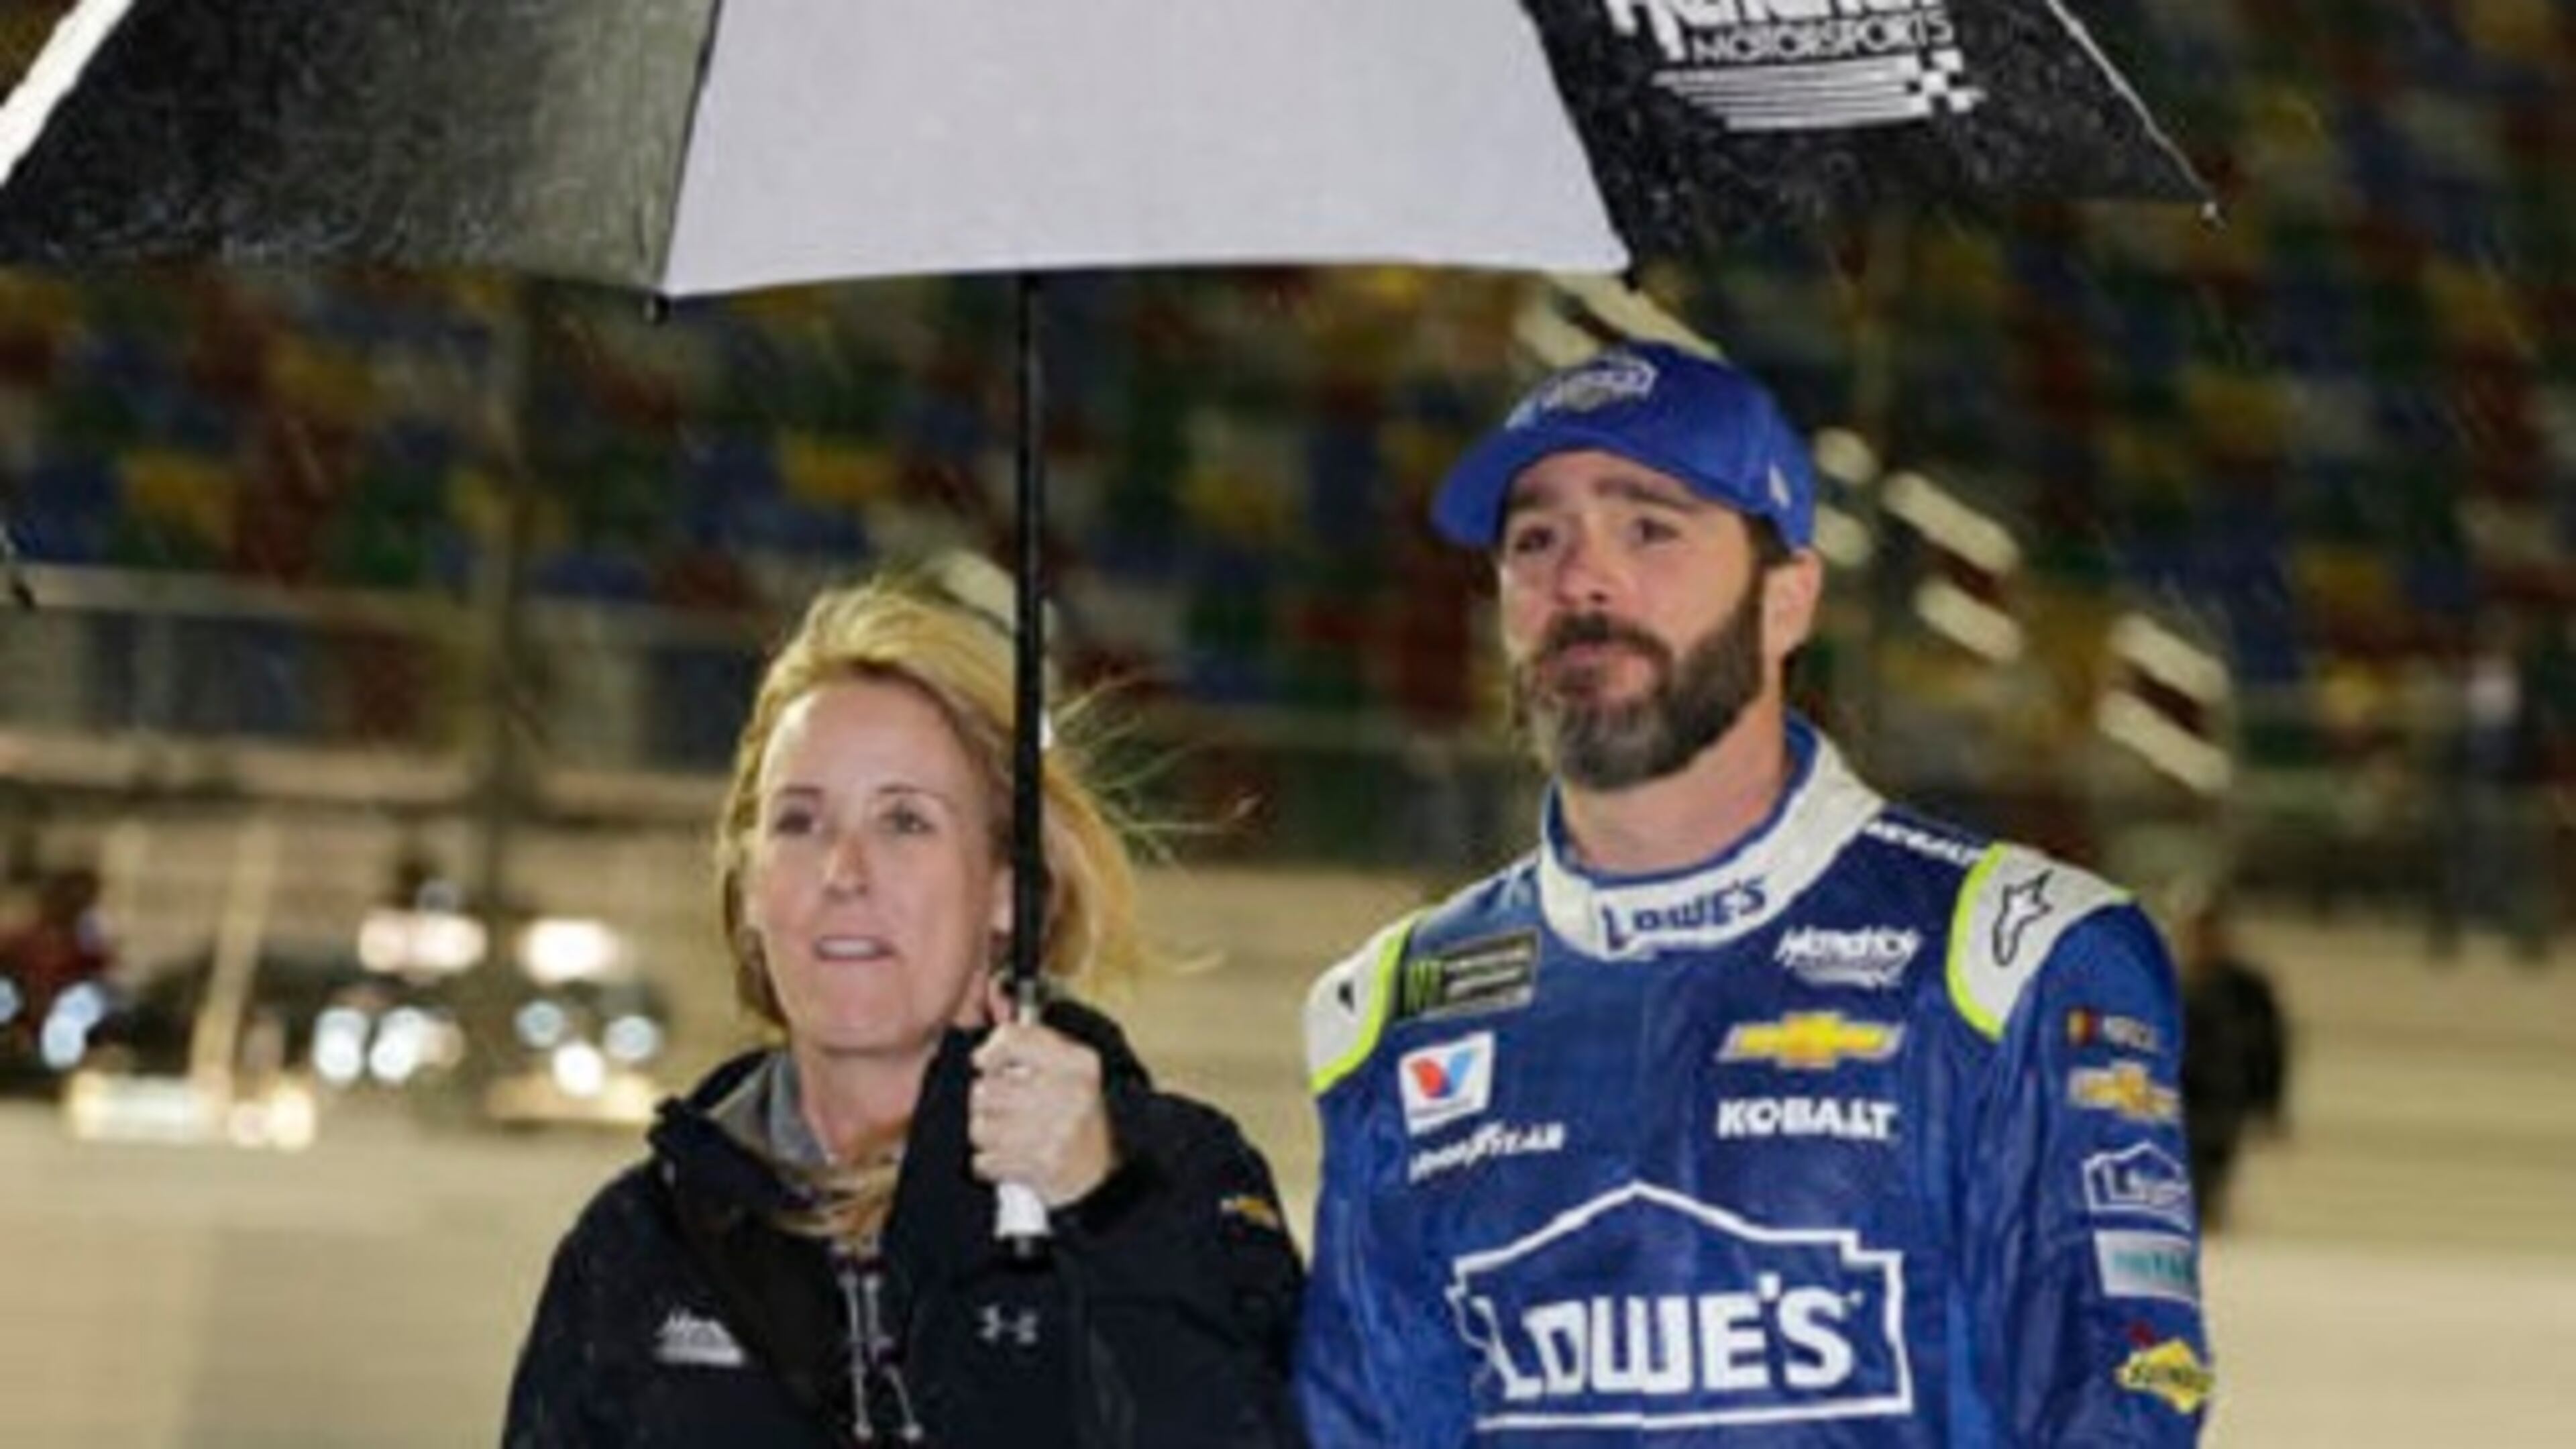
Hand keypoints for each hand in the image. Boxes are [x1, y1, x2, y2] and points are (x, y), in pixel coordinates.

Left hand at [969, 1006, 1116, 1208]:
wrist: (1100, 1168)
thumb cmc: (1073, 1110)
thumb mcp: (1066, 1064)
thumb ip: (1026, 1043)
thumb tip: (981, 1055)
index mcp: (1079, 1063)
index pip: (1013, 1040)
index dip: (991, 1052)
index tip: (987, 1063)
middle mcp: (1071, 1095)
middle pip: (986, 1090)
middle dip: (986, 1101)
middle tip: (1004, 1106)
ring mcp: (1057, 1134)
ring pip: (980, 1128)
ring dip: (987, 1134)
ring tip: (1007, 1134)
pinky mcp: (1042, 1169)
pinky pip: (984, 1161)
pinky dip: (991, 1162)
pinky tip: (1011, 1157)